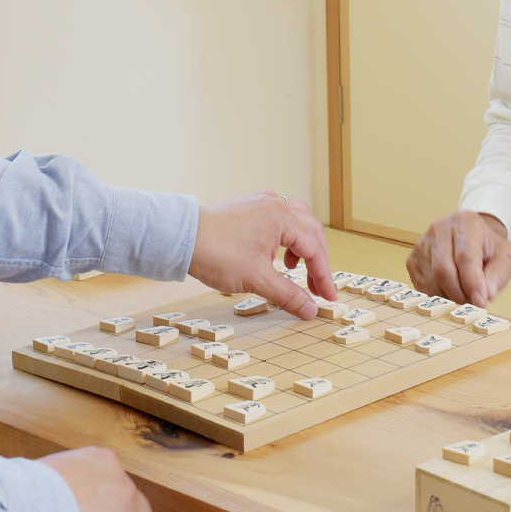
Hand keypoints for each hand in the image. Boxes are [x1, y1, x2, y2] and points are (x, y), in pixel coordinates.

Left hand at [189, 190, 335, 317]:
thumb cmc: (216, 253)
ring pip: (298, 222)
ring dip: (302, 248)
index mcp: (282, 217)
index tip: (328, 297)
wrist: (181, 238)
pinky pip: (280, 219)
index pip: (314, 248)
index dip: (324, 276)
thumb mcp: (256, 279)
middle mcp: (276, 204)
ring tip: (294, 271)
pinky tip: (275, 256)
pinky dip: (286, 238)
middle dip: (317, 262)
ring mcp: (262, 202)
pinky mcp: (250, 206)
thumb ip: (288, 294)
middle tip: (317, 289)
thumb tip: (310, 309)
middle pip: (311, 232)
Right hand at [407, 212, 510, 306]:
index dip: (472, 283)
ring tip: (464, 296)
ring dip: (449, 296)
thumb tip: (485, 295)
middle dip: (459, 294)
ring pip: (432, 280)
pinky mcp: (412, 258)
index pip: (465, 257)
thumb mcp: (506, 257)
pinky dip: (436, 295)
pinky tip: (450, 291)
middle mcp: (440, 228)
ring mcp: (423, 242)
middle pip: (443, 270)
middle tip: (472, 304)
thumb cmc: (489, 248)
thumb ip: (499, 275)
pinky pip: (421, 284)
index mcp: (466, 222)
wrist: (473, 237)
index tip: (481, 301)